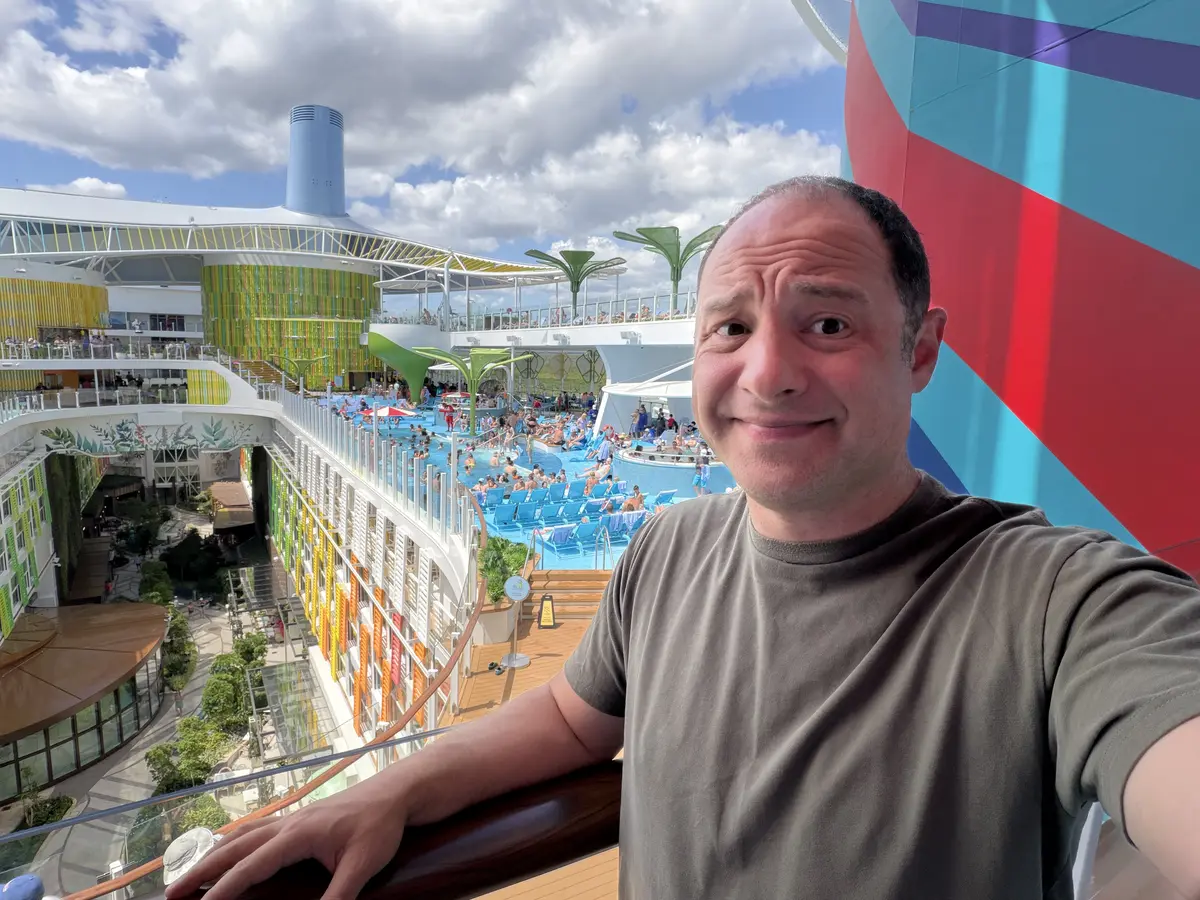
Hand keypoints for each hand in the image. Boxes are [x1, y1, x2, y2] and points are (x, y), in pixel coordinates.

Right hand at [164, 777, 406, 899]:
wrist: (396, 793)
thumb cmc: (381, 827)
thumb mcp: (362, 865)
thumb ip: (337, 898)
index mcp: (297, 834)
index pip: (250, 866)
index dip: (223, 889)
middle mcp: (287, 823)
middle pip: (234, 848)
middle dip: (200, 869)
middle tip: (170, 893)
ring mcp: (291, 818)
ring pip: (241, 836)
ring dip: (212, 854)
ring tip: (188, 875)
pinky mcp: (299, 819)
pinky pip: (256, 830)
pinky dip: (234, 842)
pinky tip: (228, 851)